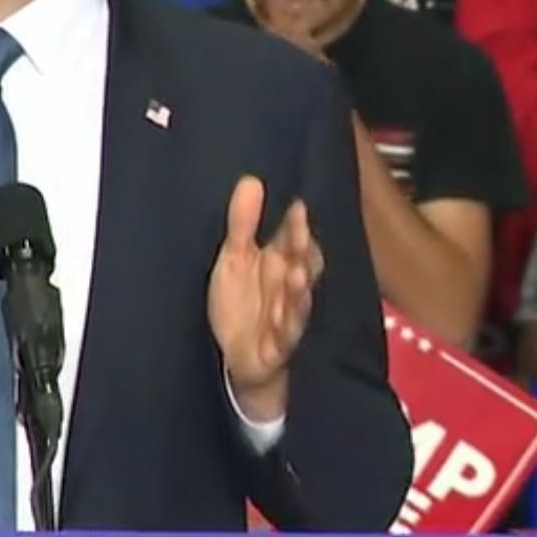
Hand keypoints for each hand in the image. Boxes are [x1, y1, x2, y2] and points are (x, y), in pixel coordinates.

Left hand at [208, 176, 322, 420]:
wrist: (238, 356)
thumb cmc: (242, 302)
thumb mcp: (234, 258)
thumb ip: (242, 223)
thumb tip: (251, 180)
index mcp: (280, 263)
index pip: (292, 240)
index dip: (296, 226)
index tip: (297, 207)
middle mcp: (288, 287)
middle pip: (302, 266)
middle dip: (302, 252)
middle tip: (299, 235)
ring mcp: (286, 317)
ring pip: (298, 301)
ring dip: (299, 289)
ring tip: (296, 274)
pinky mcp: (279, 346)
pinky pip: (286, 336)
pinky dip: (286, 327)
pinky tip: (283, 317)